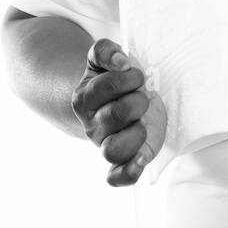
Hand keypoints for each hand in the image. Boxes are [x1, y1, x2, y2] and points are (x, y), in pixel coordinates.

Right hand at [71, 39, 167, 185]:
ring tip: (142, 123)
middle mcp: (91, 124)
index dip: (129, 77)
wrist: (112, 101)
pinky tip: (142, 159)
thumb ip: (106, 51)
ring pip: (113, 151)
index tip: (137, 74)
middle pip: (115, 115)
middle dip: (137, 101)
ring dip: (135, 134)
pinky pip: (117, 176)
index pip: (107, 86)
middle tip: (142, 97)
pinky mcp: (121, 160)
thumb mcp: (104, 58)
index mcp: (85, 98)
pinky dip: (129, 172)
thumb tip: (121, 62)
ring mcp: (105, 144)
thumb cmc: (112, 78)